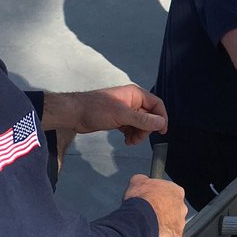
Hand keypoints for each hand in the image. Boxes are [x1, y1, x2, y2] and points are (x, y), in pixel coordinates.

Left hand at [44, 85, 167, 144]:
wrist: (74, 114)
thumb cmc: (97, 110)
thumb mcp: (122, 115)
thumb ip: (143, 120)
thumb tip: (162, 123)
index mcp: (135, 94)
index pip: (156, 105)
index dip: (161, 117)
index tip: (162, 132)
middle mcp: (132, 101)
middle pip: (149, 116)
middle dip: (146, 129)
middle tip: (137, 139)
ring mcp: (125, 110)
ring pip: (140, 124)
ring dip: (138, 134)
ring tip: (130, 142)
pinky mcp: (118, 119)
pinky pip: (131, 127)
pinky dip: (131, 134)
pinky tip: (126, 140)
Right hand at [125, 174, 185, 236]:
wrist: (141, 220)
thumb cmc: (141, 201)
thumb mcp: (137, 181)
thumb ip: (143, 180)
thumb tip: (142, 180)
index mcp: (176, 191)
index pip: (170, 193)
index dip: (159, 197)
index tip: (151, 201)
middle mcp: (182, 207)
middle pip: (173, 209)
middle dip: (163, 212)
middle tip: (150, 214)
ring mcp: (180, 222)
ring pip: (172, 224)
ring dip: (163, 225)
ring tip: (150, 226)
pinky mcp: (176, 236)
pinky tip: (153, 235)